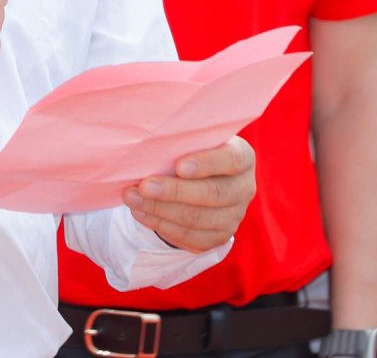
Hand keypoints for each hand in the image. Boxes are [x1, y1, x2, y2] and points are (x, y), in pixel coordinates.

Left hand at [123, 137, 257, 252]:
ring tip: (133, 198)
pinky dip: (161, 225)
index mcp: (243, 157)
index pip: (231, 160)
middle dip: (174, 191)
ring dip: (161, 210)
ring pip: (197, 219)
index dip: (207, 164)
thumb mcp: (193, 139)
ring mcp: (233, 216)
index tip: (179, 166)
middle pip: (212, 194)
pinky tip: (141, 212)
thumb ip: (181, 139)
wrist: (198, 179)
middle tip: (144, 186)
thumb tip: (152, 142)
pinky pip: (189, 236)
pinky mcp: (218, 237)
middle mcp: (243, 189)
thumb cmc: (192, 150)